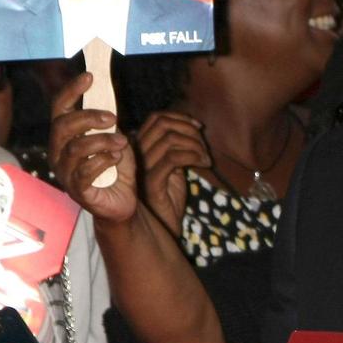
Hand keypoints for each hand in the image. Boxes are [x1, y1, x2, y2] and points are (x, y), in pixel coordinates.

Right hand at [50, 73, 137, 223]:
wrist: (122, 202)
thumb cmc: (115, 167)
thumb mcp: (114, 137)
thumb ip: (107, 120)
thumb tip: (108, 91)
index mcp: (65, 137)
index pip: (60, 108)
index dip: (72, 90)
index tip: (89, 77)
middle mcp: (59, 152)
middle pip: (63, 126)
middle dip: (88, 117)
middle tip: (113, 118)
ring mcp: (65, 173)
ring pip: (76, 148)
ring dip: (103, 141)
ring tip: (122, 143)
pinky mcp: (77, 190)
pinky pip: (85, 171)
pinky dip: (104, 160)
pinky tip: (117, 158)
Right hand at [136, 111, 209, 235]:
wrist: (163, 225)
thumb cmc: (169, 195)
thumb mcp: (173, 164)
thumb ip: (177, 145)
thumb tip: (193, 125)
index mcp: (139, 146)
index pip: (156, 118)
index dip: (180, 118)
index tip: (199, 127)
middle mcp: (136, 154)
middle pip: (162, 124)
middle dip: (189, 129)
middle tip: (203, 146)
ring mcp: (142, 167)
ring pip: (169, 139)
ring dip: (195, 144)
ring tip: (206, 159)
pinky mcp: (152, 182)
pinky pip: (173, 158)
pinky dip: (193, 156)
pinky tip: (203, 164)